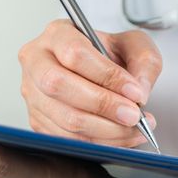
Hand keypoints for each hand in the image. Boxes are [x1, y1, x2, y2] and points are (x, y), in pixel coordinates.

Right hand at [18, 19, 162, 146]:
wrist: (100, 70)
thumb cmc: (112, 54)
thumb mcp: (135, 45)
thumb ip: (144, 62)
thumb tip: (140, 92)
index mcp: (58, 34)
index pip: (75, 53)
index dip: (107, 76)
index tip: (135, 92)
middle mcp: (37, 61)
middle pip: (59, 85)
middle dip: (103, 105)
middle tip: (134, 115)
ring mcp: (32, 93)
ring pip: (64, 118)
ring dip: (106, 130)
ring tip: (135, 129)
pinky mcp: (37, 120)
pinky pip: (66, 139)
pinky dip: (99, 143)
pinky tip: (121, 137)